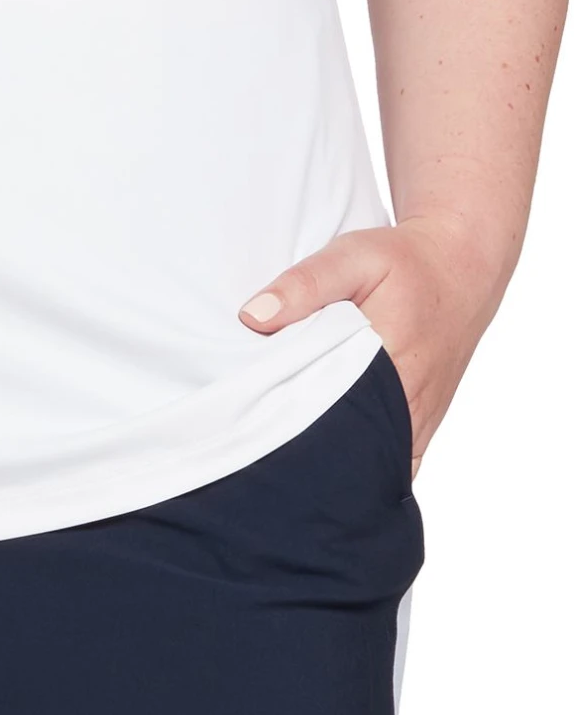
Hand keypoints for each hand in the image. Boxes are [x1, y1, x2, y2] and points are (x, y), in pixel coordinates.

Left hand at [237, 214, 502, 476]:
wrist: (462, 266)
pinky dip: (360, 456)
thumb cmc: (405, 261)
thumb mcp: (353, 256)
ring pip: (369, 459)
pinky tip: (327, 442)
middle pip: (348, 448)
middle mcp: (411, 405)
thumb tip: (252, 318)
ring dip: (332, 452)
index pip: (330, 416)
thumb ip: (304, 285)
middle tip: (261, 433)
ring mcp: (421, 422)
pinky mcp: (424, 424)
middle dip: (306, 446)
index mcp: (392, 366)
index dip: (288, 423)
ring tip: (287, 440)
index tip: (252, 420)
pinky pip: (390, 458)